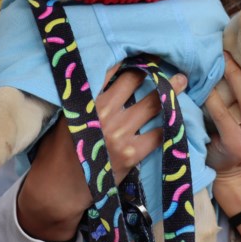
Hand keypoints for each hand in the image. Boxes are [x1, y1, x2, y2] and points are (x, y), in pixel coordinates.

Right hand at [16, 66, 185, 241]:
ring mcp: (118, 133)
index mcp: (85, 100)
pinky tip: (176, 117)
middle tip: (167, 62)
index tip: (144, 52)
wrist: (58, 189)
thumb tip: (108, 77)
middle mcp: (102, 113)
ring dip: (170, 90)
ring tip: (182, 80)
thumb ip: (85, 98)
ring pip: (152, 104)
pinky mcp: (131, 154)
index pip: (111, 69)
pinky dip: (169, 124)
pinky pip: (159, 133)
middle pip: (134, 80)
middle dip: (153, 70)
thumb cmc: (58, 151)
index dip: (130, 59)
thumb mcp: (66, 117)